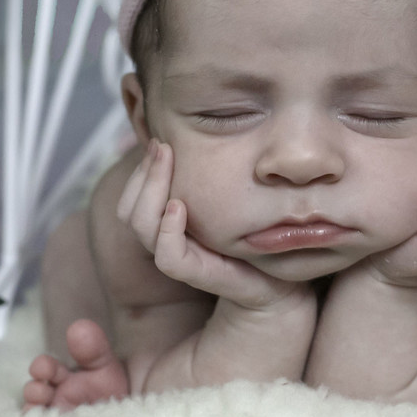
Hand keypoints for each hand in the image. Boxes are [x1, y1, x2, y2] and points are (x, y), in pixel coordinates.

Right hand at [116, 140, 306, 308]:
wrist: (287, 282)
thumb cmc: (262, 237)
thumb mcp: (235, 198)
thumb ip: (213, 176)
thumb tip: (204, 134)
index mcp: (172, 225)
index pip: (133, 199)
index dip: (141, 171)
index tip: (160, 140)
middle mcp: (172, 243)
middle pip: (130, 210)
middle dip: (143, 173)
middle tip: (161, 144)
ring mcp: (185, 261)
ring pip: (142, 227)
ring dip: (151, 189)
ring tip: (166, 158)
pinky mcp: (202, 276)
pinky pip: (169, 257)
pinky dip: (167, 230)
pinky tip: (178, 206)